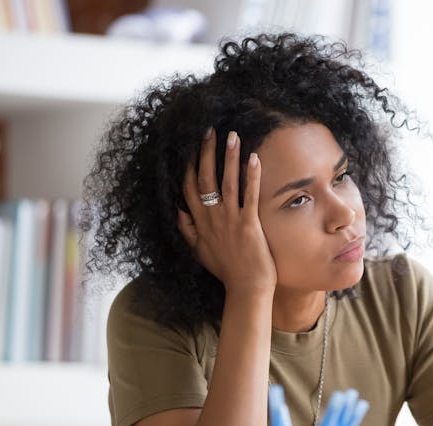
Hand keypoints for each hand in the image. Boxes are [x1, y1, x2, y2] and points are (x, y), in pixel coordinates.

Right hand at [177, 128, 276, 294]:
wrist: (246, 289)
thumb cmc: (226, 271)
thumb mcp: (199, 251)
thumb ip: (188, 231)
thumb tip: (178, 213)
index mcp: (200, 223)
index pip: (189, 188)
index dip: (190, 165)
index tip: (191, 146)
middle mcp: (212, 219)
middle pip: (205, 179)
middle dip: (206, 152)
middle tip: (209, 130)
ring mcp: (230, 221)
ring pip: (226, 182)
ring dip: (229, 157)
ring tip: (232, 135)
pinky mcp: (249, 225)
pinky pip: (250, 196)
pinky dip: (251, 176)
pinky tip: (254, 158)